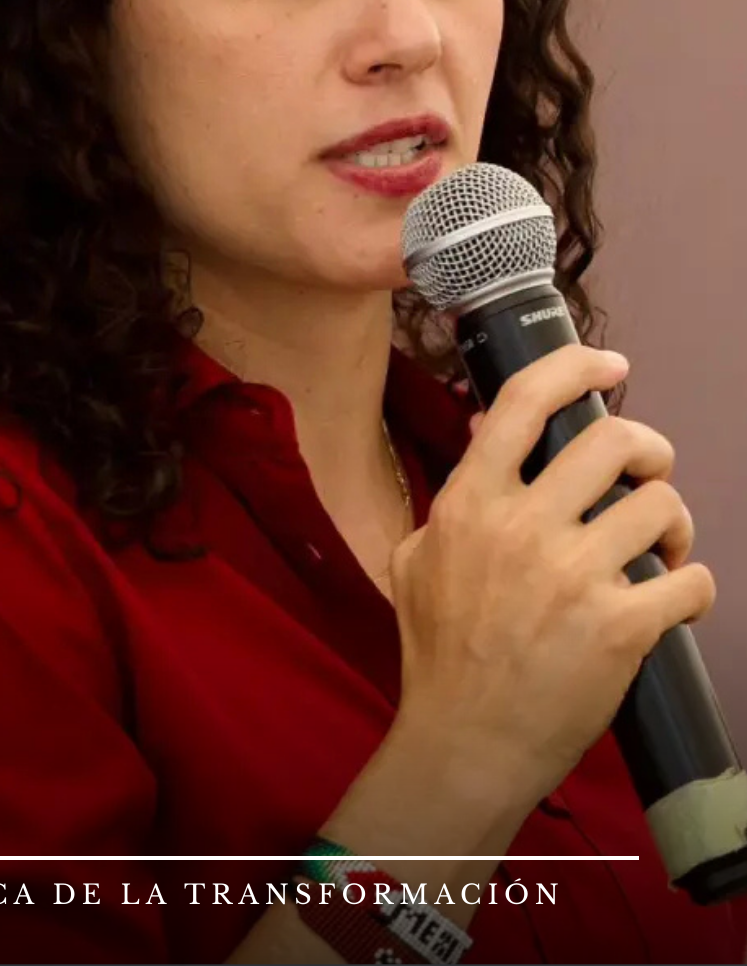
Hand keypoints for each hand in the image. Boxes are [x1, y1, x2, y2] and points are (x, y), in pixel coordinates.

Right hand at [388, 344, 714, 812]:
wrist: (463, 744)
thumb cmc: (438, 654)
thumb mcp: (416, 560)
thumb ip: (451, 496)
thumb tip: (481, 430)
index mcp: (471, 503)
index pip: (524, 402)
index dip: (575, 367)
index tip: (610, 365)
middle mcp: (521, 527)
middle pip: (614, 442)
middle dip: (649, 450)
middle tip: (649, 475)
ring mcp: (571, 577)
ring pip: (660, 506)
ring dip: (673, 524)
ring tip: (660, 549)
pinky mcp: (617, 629)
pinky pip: (690, 583)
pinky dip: (693, 589)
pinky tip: (673, 603)